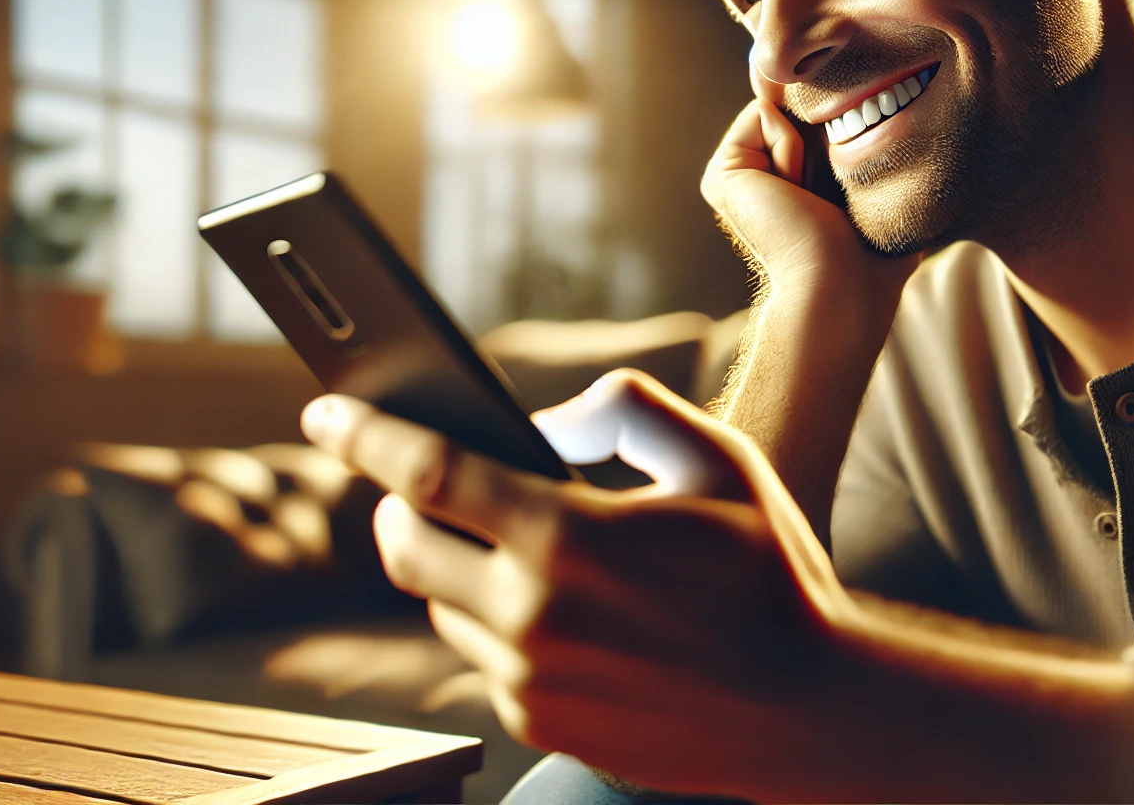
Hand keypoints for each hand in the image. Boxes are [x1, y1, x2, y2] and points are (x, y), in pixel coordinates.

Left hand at [299, 371, 861, 798]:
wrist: (808, 709)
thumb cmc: (770, 572)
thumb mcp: (719, 459)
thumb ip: (625, 409)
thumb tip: (544, 424)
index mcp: (568, 537)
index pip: (427, 473)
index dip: (364, 433)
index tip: (325, 408)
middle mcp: (531, 616)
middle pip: (402, 546)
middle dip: (396, 505)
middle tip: (421, 485)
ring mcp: (528, 681)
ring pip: (438, 606)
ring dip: (456, 568)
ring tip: (520, 549)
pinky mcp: (537, 724)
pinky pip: (483, 659)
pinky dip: (498, 624)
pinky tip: (561, 611)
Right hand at [700, 64, 918, 300]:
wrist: (842, 285)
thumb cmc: (876, 249)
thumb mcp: (875, 180)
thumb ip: (862, 136)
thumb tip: (849, 93)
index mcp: (788, 180)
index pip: (818, 116)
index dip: (844, 126)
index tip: (852, 178)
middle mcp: (758, 176)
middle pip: (799, 107)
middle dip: (827, 131)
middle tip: (832, 194)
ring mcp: (736, 175)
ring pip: (781, 108)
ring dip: (811, 146)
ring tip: (813, 198)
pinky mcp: (722, 172)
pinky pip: (764, 115)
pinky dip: (791, 147)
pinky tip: (794, 193)